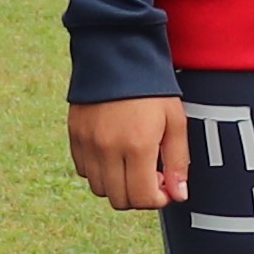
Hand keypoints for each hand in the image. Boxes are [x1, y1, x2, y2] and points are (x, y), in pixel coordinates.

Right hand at [70, 95, 190, 211]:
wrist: (117, 53)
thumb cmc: (152, 87)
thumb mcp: (176, 121)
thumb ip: (178, 161)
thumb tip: (178, 195)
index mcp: (137, 146)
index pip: (143, 198)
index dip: (158, 199)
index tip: (165, 186)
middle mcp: (108, 149)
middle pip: (120, 199)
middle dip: (138, 195)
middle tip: (150, 175)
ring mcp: (88, 144)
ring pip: (100, 189)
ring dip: (118, 185)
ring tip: (131, 163)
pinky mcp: (75, 136)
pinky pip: (84, 170)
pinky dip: (99, 171)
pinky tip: (113, 153)